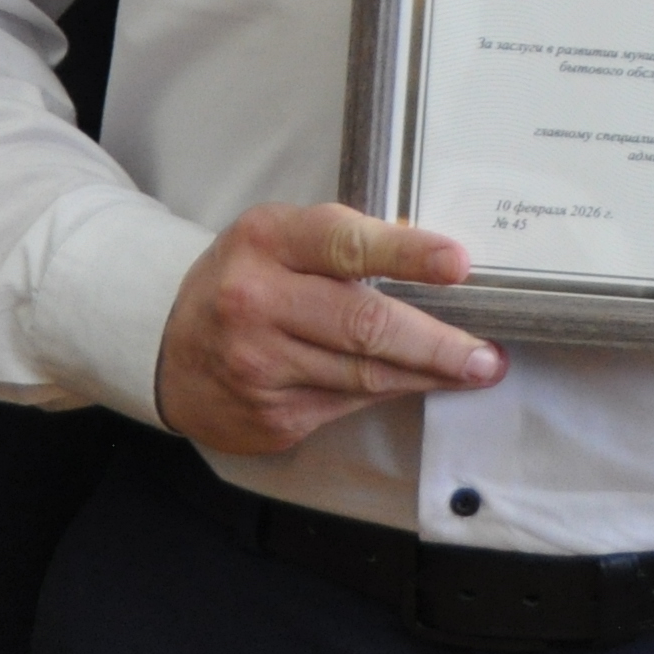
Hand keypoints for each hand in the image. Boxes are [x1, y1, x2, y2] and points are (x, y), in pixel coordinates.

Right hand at [151, 202, 504, 454]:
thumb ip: (341, 244)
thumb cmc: (244, 279)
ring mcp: (261, 366)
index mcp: (266, 241)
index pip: (345, 244)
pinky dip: (389, 391)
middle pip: (364, 326)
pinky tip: (416, 382)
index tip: (457, 262)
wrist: (168, 349)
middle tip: (485, 353)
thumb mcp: (277, 239)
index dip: (406, 253)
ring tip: (474, 368)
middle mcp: (257, 302)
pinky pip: (349, 403)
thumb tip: (431, 265)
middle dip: (437, 343)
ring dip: (428, 374)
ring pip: (365, 374)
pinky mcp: (271, 415)